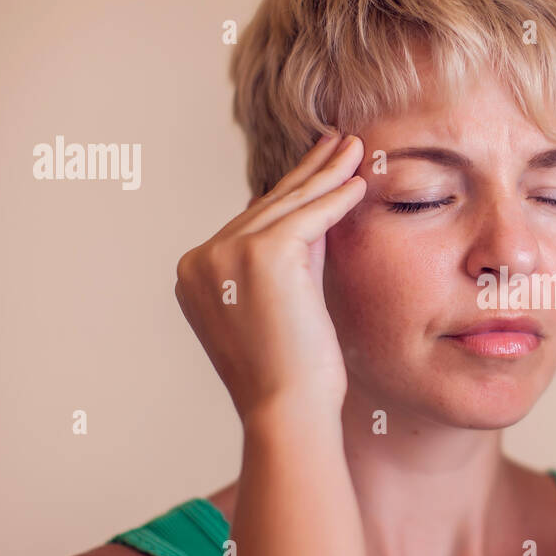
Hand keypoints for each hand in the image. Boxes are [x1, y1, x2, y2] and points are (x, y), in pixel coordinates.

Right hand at [173, 134, 365, 422]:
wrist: (288, 411)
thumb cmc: (292, 375)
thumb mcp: (282, 303)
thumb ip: (291, 259)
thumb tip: (317, 216)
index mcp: (196, 274)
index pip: (252, 223)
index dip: (289, 194)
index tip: (317, 168)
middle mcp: (201, 259)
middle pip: (267, 206)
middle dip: (307, 173)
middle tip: (337, 143)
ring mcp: (225, 254)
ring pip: (288, 205)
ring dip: (325, 173)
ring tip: (354, 149)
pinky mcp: (260, 254)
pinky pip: (308, 216)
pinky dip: (336, 197)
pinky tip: (359, 182)